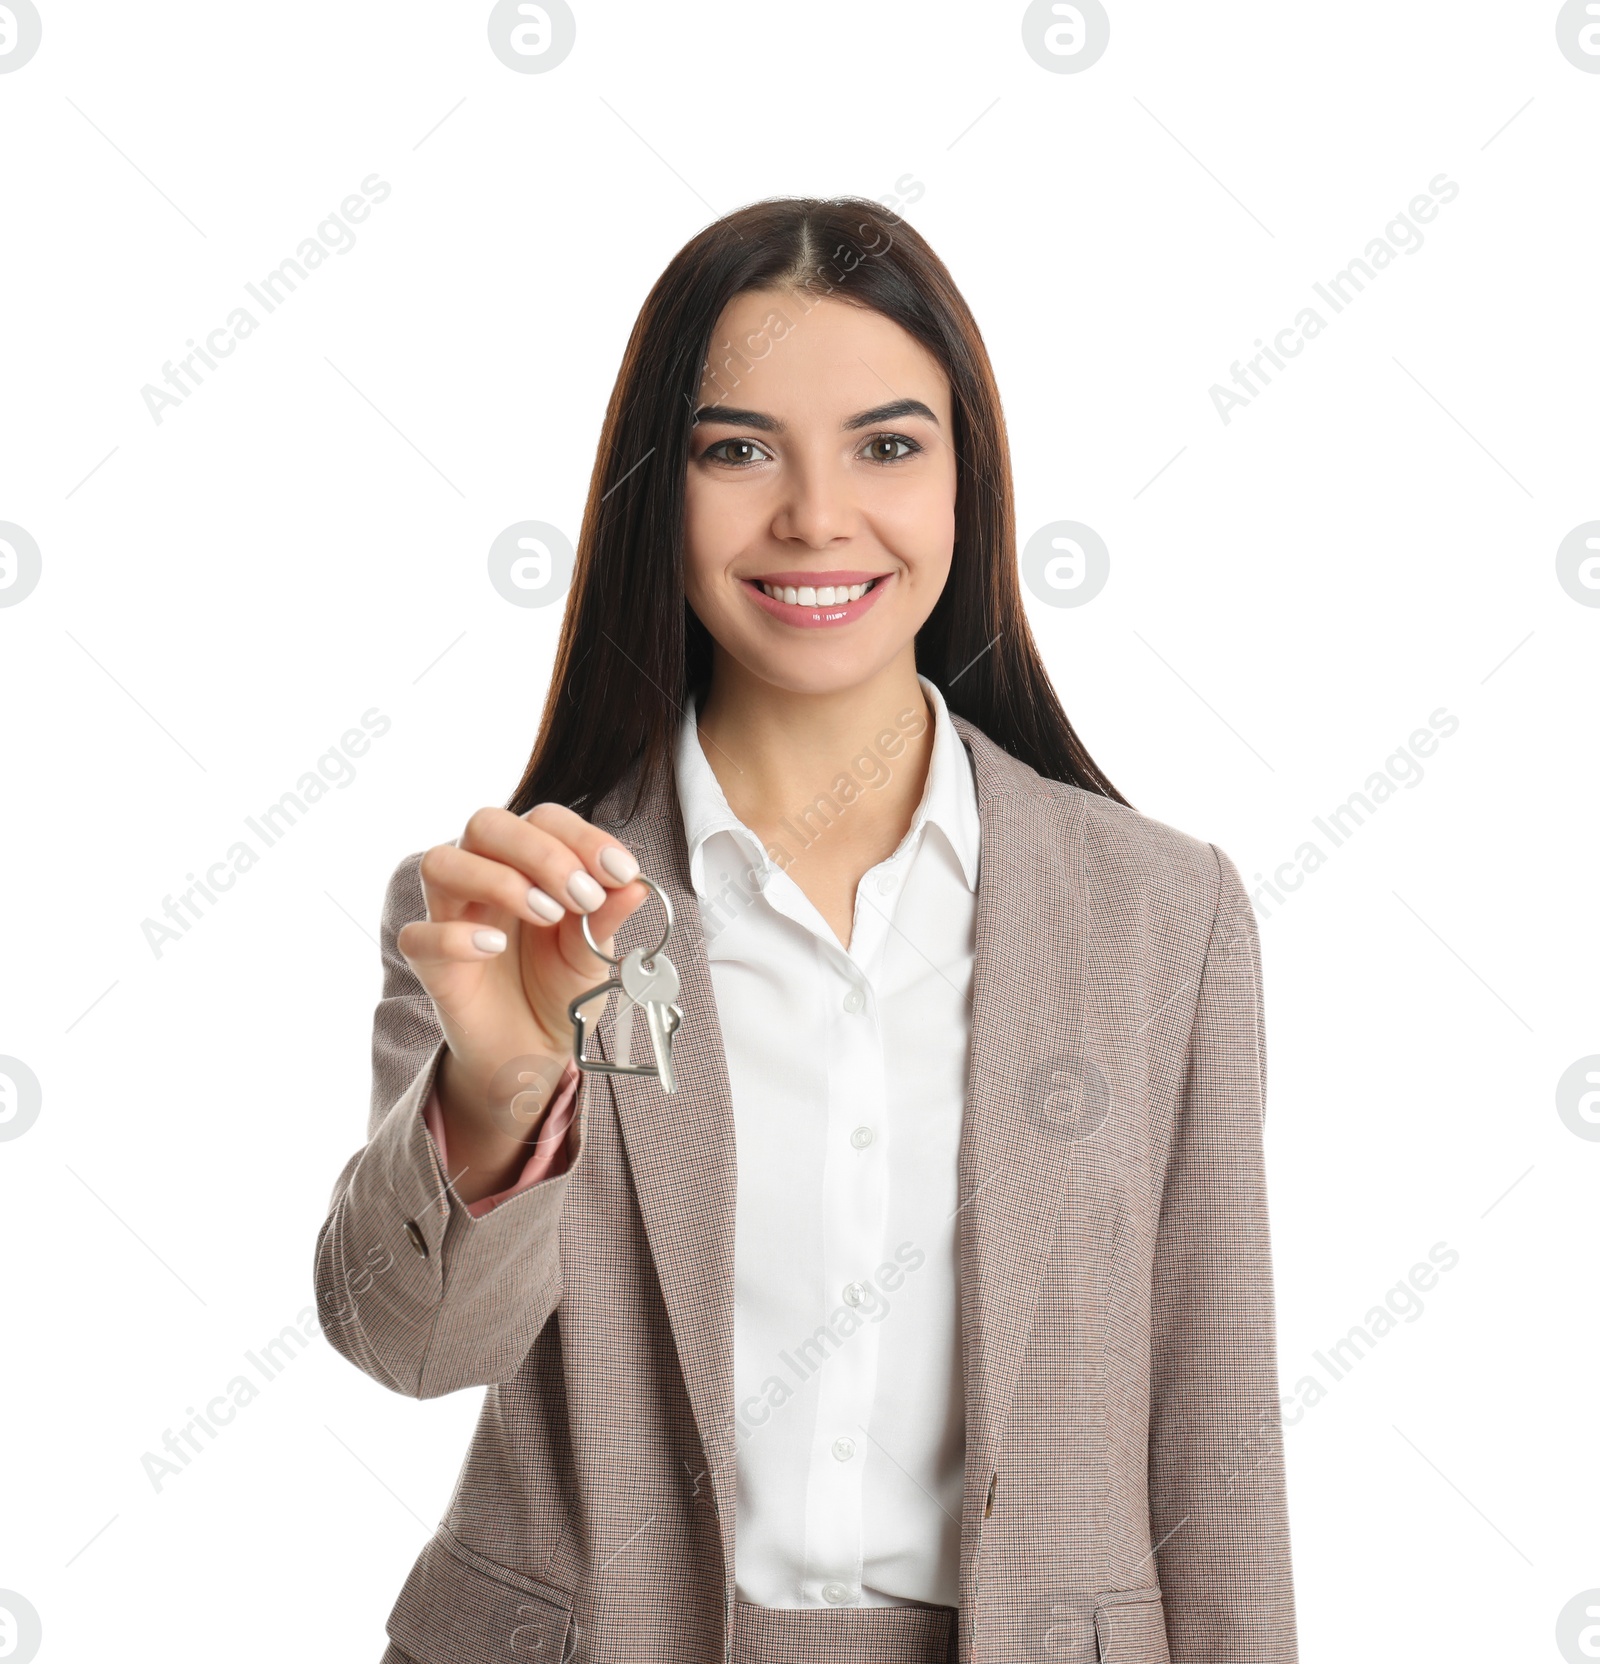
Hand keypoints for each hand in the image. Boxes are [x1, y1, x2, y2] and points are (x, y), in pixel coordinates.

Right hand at [398, 803, 647, 1197]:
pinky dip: (454, 936)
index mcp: (529, 862)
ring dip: (497, 880)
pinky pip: (417, 935)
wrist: (533, 1050)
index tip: (621, 872)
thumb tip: (637, 886)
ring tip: (546, 916)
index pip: (544, 818)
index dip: (583, 837)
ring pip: (441, 863)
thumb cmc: (560, 986)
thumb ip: (608, 918)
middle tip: (581, 895)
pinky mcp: (430, 963)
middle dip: (540, 852)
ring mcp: (451, 915)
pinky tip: (494, 948)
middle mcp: (484, 875)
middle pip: (485, 824)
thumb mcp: (595, 953)